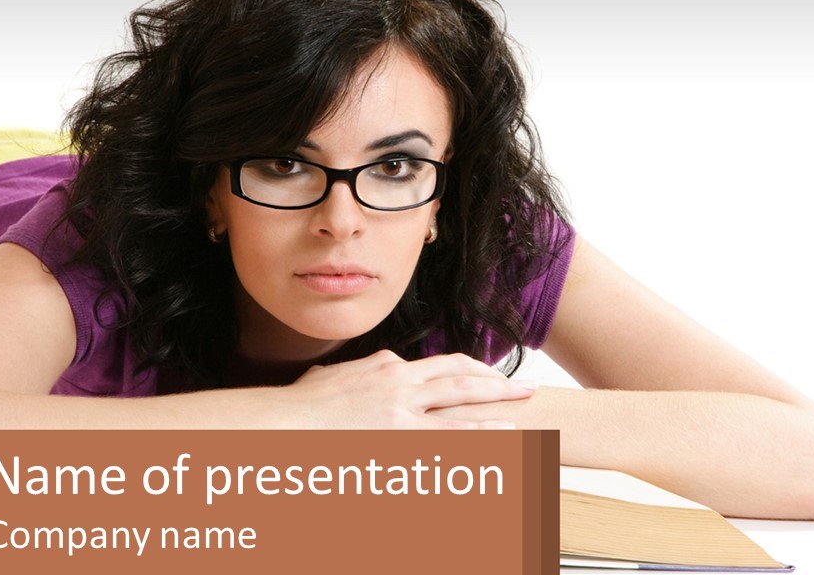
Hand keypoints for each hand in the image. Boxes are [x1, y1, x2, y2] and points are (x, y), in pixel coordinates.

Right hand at [287, 350, 536, 428]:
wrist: (287, 420)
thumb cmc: (303, 404)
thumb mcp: (333, 377)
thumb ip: (354, 375)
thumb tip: (350, 374)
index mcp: (388, 366)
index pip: (436, 366)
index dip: (465, 372)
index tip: (484, 378)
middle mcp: (402, 382)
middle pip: (461, 376)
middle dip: (497, 380)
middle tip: (526, 385)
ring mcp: (403, 409)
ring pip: (461, 402)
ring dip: (496, 405)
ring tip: (523, 410)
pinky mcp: (399, 435)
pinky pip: (446, 439)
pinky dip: (473, 442)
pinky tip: (494, 447)